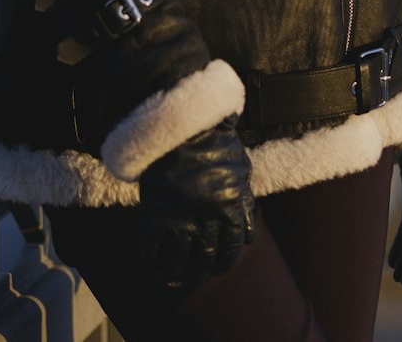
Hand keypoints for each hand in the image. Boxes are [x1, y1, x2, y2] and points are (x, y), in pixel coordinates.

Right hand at [138, 115, 255, 291]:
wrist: (180, 122)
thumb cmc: (214, 140)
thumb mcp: (240, 168)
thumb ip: (245, 201)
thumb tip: (249, 231)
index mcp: (230, 207)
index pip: (231, 246)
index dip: (225, 260)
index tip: (218, 267)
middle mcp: (207, 219)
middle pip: (205, 258)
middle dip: (200, 272)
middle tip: (194, 277)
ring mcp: (179, 217)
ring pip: (179, 260)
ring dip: (176, 273)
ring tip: (173, 279)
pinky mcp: (156, 212)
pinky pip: (154, 247)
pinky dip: (153, 260)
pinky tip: (153, 266)